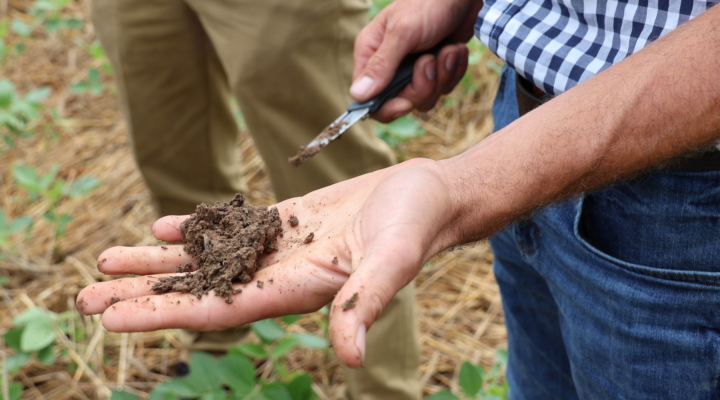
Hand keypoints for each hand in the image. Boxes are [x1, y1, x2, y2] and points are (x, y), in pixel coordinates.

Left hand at [76, 159, 458, 367]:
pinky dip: (197, 228)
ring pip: (210, 258)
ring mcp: (283, 249)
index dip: (166, 313)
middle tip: (88, 294)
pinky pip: (233, 228)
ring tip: (110, 260)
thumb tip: (349, 356)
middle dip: (146, 292)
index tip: (115, 317)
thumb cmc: (418, 223)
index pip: (222, 309)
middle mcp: (283, 275)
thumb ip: (367, 301)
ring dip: (160, 261)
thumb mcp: (394, 258)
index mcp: (301, 290)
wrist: (431, 195)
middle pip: (203, 289)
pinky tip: (166, 227)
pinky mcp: (288, 222)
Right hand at [350, 0, 482, 121]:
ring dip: (442, 76)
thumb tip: (357, 95)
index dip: (388, 106)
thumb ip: (381, 65)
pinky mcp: (435, 70)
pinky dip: (454, 71)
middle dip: (422, 86)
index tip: (405, 101)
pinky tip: (455, 49)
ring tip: (448, 49)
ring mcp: (413, 70)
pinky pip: (443, 88)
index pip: (368, 99)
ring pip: (425, 98)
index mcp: (371, 54)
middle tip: (431, 60)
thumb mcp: (402, 33)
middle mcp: (389, 66)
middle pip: (400, 102)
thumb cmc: (428, 3)